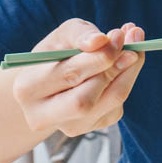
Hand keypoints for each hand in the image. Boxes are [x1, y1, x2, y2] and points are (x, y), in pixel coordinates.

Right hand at [10, 19, 145, 137]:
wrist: (50, 85)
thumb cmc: (55, 55)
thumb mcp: (62, 36)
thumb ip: (80, 34)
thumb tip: (101, 41)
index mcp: (28, 88)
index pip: (69, 75)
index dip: (99, 56)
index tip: (118, 35)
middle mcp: (43, 115)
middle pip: (86, 99)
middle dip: (114, 67)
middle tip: (132, 42)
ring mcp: (69, 127)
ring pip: (110, 103)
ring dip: (128, 72)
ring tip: (133, 49)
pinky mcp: (92, 128)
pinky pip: (117, 106)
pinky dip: (126, 81)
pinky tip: (122, 65)